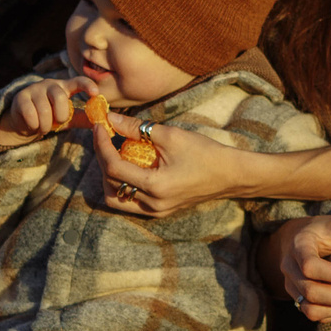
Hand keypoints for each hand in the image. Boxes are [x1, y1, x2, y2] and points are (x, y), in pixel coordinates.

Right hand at [0, 76, 92, 151]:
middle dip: (60, 115)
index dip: (87, 85)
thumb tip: (104, 121)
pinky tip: (33, 125)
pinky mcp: (21, 98)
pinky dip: (34, 125)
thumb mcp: (68, 118)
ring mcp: (34, 89)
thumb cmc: (50, 117)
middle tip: (57, 122)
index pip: (78, 81)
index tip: (95, 93)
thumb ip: (84, 118)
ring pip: (44, 109)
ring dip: (45, 125)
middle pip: (60, 97)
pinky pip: (30, 114)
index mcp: (64, 87)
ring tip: (43, 127)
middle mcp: (49, 84)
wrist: (24, 121)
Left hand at [89, 118, 244, 216]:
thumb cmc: (204, 153)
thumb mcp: (171, 135)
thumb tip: (111, 119)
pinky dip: (123, 184)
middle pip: (110, 185)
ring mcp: (156, 211)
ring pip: (116, 198)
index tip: (100, 126)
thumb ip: (137, 128)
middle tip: (105, 138)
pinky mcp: (160, 210)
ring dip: (109, 176)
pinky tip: (129, 165)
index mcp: (155, 186)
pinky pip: (130, 201)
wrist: (230, 175)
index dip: (102, 145)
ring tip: (114, 153)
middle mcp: (152, 204)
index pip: (113, 168)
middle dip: (102, 159)